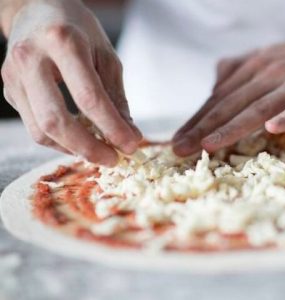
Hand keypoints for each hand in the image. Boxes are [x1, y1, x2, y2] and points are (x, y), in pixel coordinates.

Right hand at [1, 0, 140, 165]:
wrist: (36, 9)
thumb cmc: (78, 31)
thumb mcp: (106, 56)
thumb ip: (116, 97)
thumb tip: (129, 135)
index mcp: (62, 42)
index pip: (89, 98)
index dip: (112, 128)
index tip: (131, 146)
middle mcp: (31, 58)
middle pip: (56, 120)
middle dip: (88, 148)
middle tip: (112, 159)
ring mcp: (14, 76)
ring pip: (40, 130)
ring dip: (73, 149)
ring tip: (100, 152)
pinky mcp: (9, 90)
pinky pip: (34, 127)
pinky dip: (60, 141)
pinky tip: (80, 140)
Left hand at [173, 33, 284, 155]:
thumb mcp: (269, 60)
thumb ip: (240, 71)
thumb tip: (214, 86)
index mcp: (254, 68)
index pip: (220, 98)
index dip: (196, 120)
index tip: (176, 141)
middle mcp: (270, 72)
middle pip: (231, 104)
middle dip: (202, 128)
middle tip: (179, 150)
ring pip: (259, 107)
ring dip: (232, 127)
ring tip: (208, 146)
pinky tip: (273, 129)